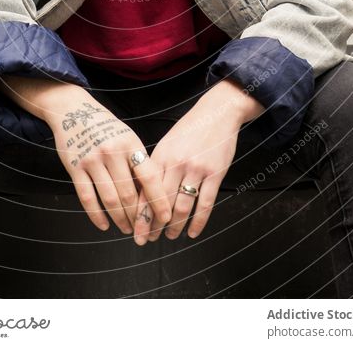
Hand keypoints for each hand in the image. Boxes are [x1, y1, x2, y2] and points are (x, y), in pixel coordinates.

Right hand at [45, 85, 171, 235]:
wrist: (73, 109)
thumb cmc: (106, 127)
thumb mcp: (127, 137)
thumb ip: (138, 161)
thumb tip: (153, 193)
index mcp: (130, 144)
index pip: (149, 176)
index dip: (159, 199)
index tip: (166, 217)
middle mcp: (112, 152)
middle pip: (128, 193)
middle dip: (137, 217)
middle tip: (143, 230)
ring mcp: (92, 160)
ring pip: (109, 199)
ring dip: (120, 219)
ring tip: (126, 229)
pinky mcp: (74, 168)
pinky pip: (87, 198)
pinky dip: (96, 216)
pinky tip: (104, 226)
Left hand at [133, 80, 263, 244]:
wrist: (217, 113)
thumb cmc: (189, 129)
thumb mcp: (167, 143)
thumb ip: (156, 167)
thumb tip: (143, 194)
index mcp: (161, 156)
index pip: (146, 191)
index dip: (140, 215)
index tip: (136, 231)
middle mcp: (176, 163)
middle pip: (162, 203)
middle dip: (154, 225)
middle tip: (149, 240)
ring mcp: (196, 169)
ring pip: (182, 206)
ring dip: (175, 226)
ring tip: (170, 236)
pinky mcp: (215, 173)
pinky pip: (205, 204)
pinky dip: (198, 222)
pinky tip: (192, 232)